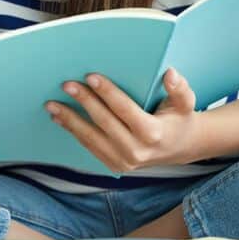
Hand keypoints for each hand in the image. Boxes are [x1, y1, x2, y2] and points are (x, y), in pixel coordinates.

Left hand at [44, 67, 201, 172]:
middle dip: (84, 102)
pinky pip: (89, 147)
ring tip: (52, 104)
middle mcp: (136, 151)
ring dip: (69, 120)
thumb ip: (180, 88)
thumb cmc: (179, 119)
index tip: (90, 76)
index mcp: (153, 133)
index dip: (107, 92)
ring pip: (91, 138)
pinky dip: (73, 132)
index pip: (125, 110)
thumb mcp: (186, 103)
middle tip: (66, 85)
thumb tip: (170, 74)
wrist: (179, 148)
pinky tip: (60, 118)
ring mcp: (123, 161)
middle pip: (104, 122)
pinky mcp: (114, 165)